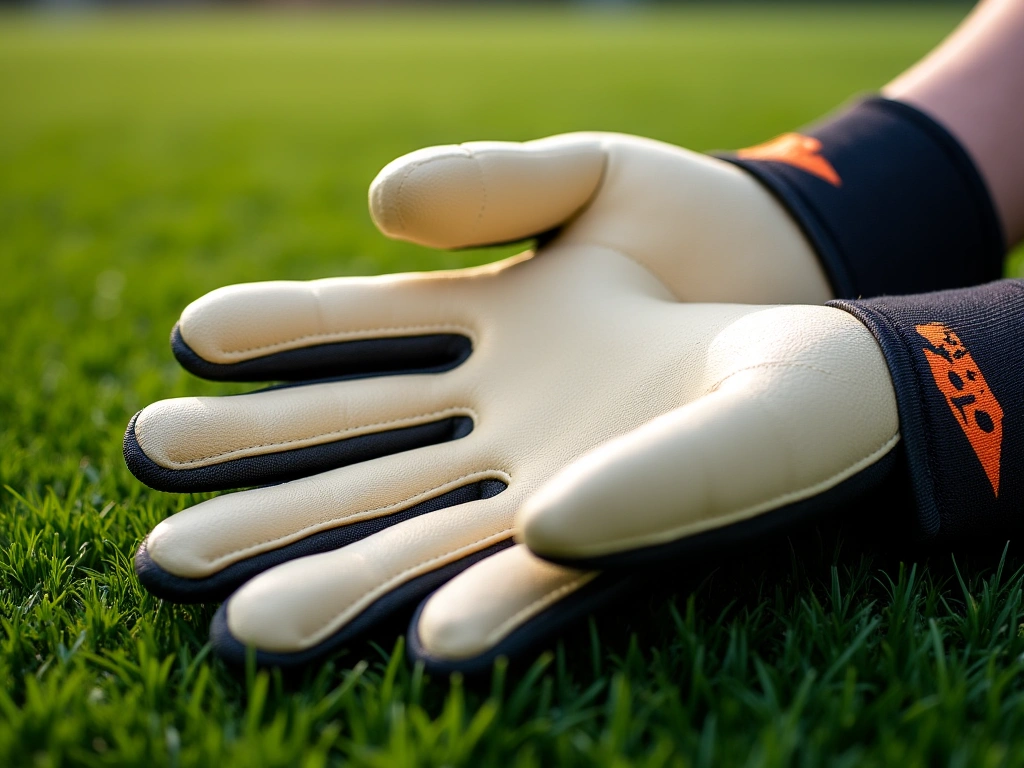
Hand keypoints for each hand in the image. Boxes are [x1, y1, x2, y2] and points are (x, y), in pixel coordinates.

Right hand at [125, 133, 857, 671]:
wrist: (802, 266)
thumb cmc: (691, 215)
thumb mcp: (587, 174)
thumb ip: (491, 183)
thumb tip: (379, 207)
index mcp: (475, 321)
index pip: (352, 339)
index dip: (274, 346)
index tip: (187, 351)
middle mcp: (494, 411)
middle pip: (362, 466)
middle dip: (267, 510)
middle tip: (162, 559)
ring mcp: (548, 469)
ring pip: (429, 535)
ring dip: (346, 582)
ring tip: (245, 625)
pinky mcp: (620, 519)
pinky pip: (548, 568)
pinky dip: (495, 604)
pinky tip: (430, 644)